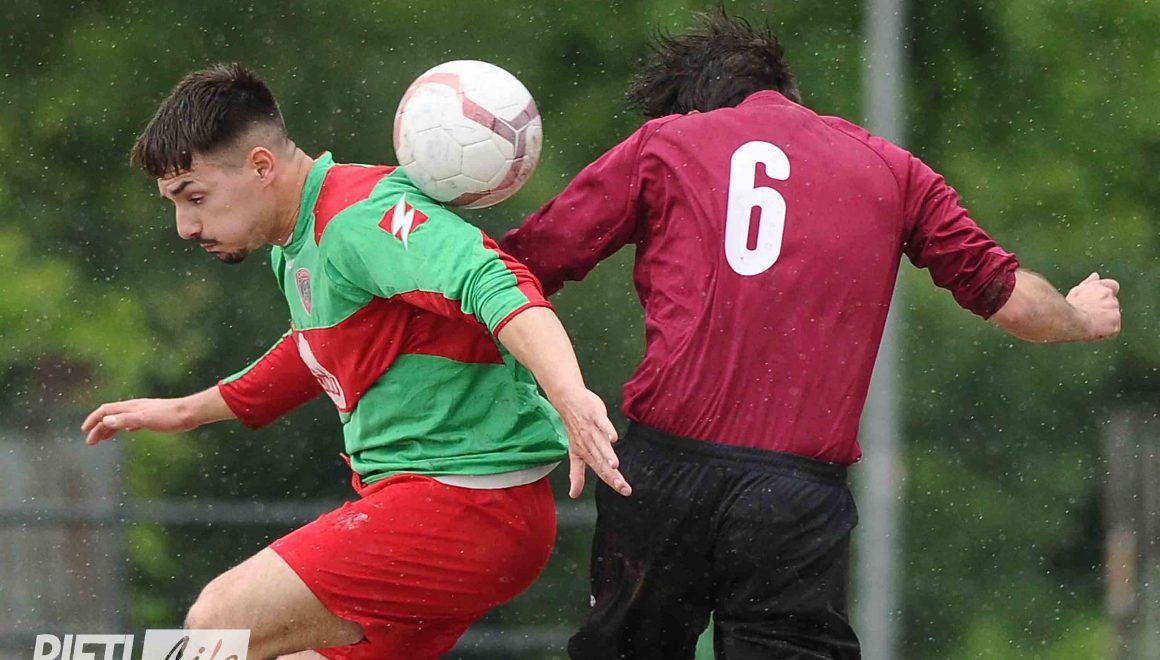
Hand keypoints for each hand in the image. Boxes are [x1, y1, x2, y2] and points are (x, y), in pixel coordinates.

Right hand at [82, 397, 198, 445]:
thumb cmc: (170, 416)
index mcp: (131, 408)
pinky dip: (125, 427)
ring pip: (122, 419)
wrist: (191, 413)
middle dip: (98, 428)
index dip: (93, 420)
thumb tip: (105, 421)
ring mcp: (144, 412)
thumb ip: (126, 420)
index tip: (84, 431)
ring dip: (110, 428)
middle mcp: (135, 408)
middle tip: (91, 442)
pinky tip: (128, 431)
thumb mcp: (146, 419)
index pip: (105, 411)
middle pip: (111, 416)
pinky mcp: (153, 417)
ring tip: (103, 439)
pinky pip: (134, 421)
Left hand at [549, 387, 631, 498]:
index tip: (625, 491)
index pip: (601, 471)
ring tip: (615, 466)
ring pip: (601, 445)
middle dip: (612, 474)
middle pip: (602, 461)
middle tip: (623, 486)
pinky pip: (602, 424)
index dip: (612, 482)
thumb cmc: (575, 429)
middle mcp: (589, 444)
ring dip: (608, 455)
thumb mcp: (575, 454)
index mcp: (587, 454)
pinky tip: (614, 438)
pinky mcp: (595, 416)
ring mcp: (592, 429)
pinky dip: (607, 430)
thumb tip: (573, 495)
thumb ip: (577, 474)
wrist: (566, 402)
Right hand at [1066, 272, 1120, 340]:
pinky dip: (1105, 333)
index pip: (1113, 286)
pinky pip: (1112, 331)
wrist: (1073, 320)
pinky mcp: (1115, 325)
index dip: (1108, 293)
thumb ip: (1089, 282)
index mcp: (1102, 287)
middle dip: (1104, 310)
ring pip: (1112, 318)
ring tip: (1089, 323)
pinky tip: (1093, 331)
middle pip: (1112, 304)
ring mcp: (1114, 311)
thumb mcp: (1078, 290)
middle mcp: (1110, 297)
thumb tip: (1096, 275)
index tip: (1100, 300)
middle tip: (1089, 315)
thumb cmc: (1072, 305)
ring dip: (1104, 321)